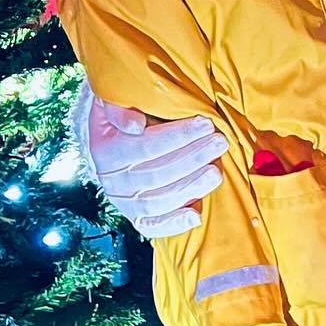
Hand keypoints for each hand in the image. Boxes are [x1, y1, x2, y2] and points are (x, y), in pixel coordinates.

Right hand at [87, 98, 227, 238]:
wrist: (113, 138)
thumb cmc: (123, 112)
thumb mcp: (112, 99)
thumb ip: (119, 107)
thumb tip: (134, 125)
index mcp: (106, 151)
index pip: (146, 146)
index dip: (178, 136)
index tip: (206, 124)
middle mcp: (112, 181)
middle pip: (157, 174)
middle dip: (193, 158)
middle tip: (220, 142)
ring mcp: (125, 202)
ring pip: (159, 200)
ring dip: (191, 187)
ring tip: (216, 171)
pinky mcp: (137, 217)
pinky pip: (153, 226)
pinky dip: (174, 224)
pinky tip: (195, 216)